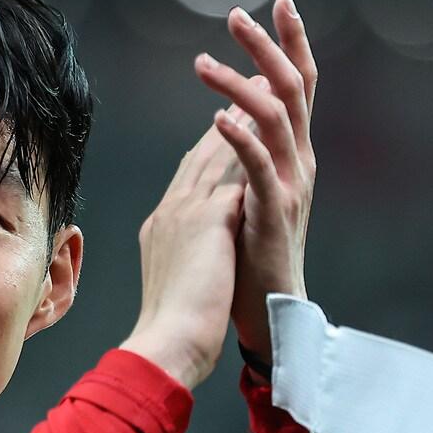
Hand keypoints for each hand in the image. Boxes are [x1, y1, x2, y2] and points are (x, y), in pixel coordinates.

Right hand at [120, 98, 251, 389]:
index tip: (226, 128)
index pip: (188, 180)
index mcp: (162, 228)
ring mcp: (185, 212)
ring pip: (216, 153)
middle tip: (248, 89)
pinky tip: (270, 126)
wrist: (166, 343)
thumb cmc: (172, 330)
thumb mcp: (176, 284)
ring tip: (261, 90)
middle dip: (225, 122)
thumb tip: (198, 253)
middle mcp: (170, 211)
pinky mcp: (206, 219)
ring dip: (240, 119)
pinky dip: (249, 145)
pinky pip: (232, 170)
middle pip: (200, 156)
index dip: (208, 151)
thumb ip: (185, 259)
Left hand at [194, 0, 318, 357]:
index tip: (277, 4)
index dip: (290, 44)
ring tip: (204, 64)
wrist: (263, 313)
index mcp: (292, 155)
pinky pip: (259, 167)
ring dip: (239, 86)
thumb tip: (232, 116)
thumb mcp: (246, 193)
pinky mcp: (273, 213)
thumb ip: (245, 154)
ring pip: (275, 119)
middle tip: (237, 16)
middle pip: (292, 89)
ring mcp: (289, 187)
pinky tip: (216, 118)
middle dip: (267, 48)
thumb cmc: (249, 256)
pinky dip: (239, 138)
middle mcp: (299, 163)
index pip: (295, 87)